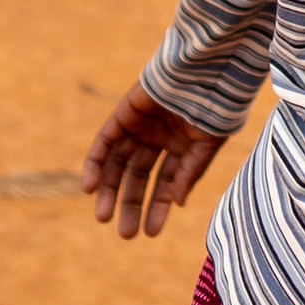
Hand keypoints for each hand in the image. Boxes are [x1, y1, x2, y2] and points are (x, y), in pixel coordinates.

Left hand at [83, 84, 228, 240]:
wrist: (204, 70)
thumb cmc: (214, 106)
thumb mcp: (206, 145)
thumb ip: (190, 173)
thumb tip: (176, 203)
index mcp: (180, 146)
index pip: (164, 183)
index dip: (157, 208)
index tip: (151, 233)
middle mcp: (158, 138)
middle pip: (137, 177)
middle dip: (130, 204)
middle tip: (125, 234)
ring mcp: (139, 126)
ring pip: (118, 164)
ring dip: (109, 190)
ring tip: (103, 217)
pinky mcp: (124, 114)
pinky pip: (104, 142)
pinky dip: (95, 164)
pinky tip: (91, 188)